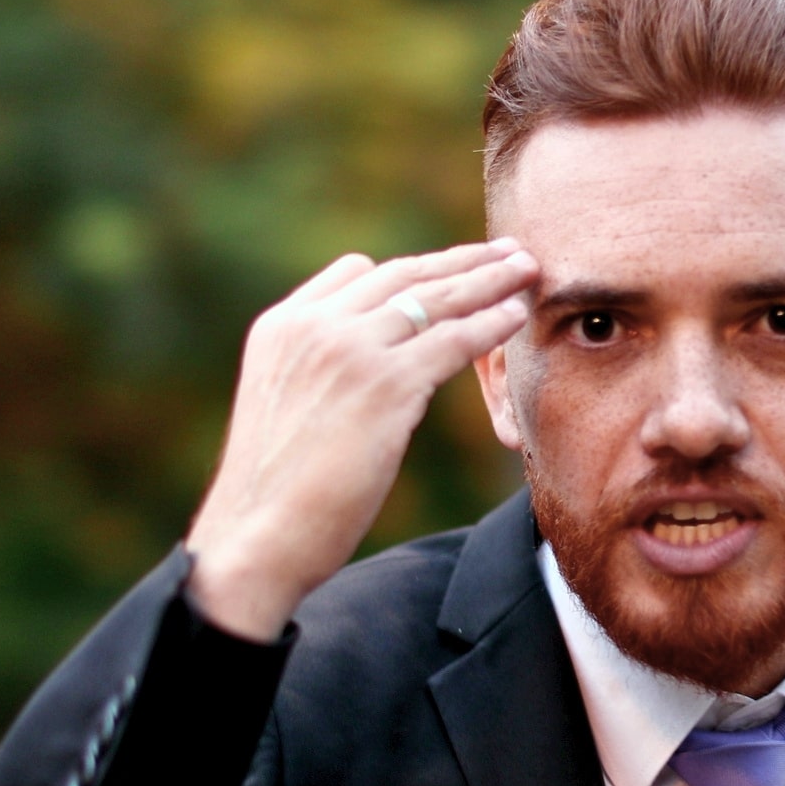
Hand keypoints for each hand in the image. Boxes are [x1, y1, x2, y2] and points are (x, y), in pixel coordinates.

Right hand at [184, 239, 536, 640]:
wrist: (256, 535)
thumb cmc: (271, 494)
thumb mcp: (282, 408)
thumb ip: (316, 373)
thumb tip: (360, 379)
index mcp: (282, 325)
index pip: (355, 273)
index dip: (410, 270)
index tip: (450, 265)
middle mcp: (314, 325)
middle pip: (403, 275)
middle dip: (463, 260)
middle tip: (507, 250)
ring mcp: (350, 349)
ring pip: (435, 300)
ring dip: (489, 280)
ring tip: (528, 268)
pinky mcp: (386, 384)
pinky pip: (452, 340)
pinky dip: (490, 322)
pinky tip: (517, 314)